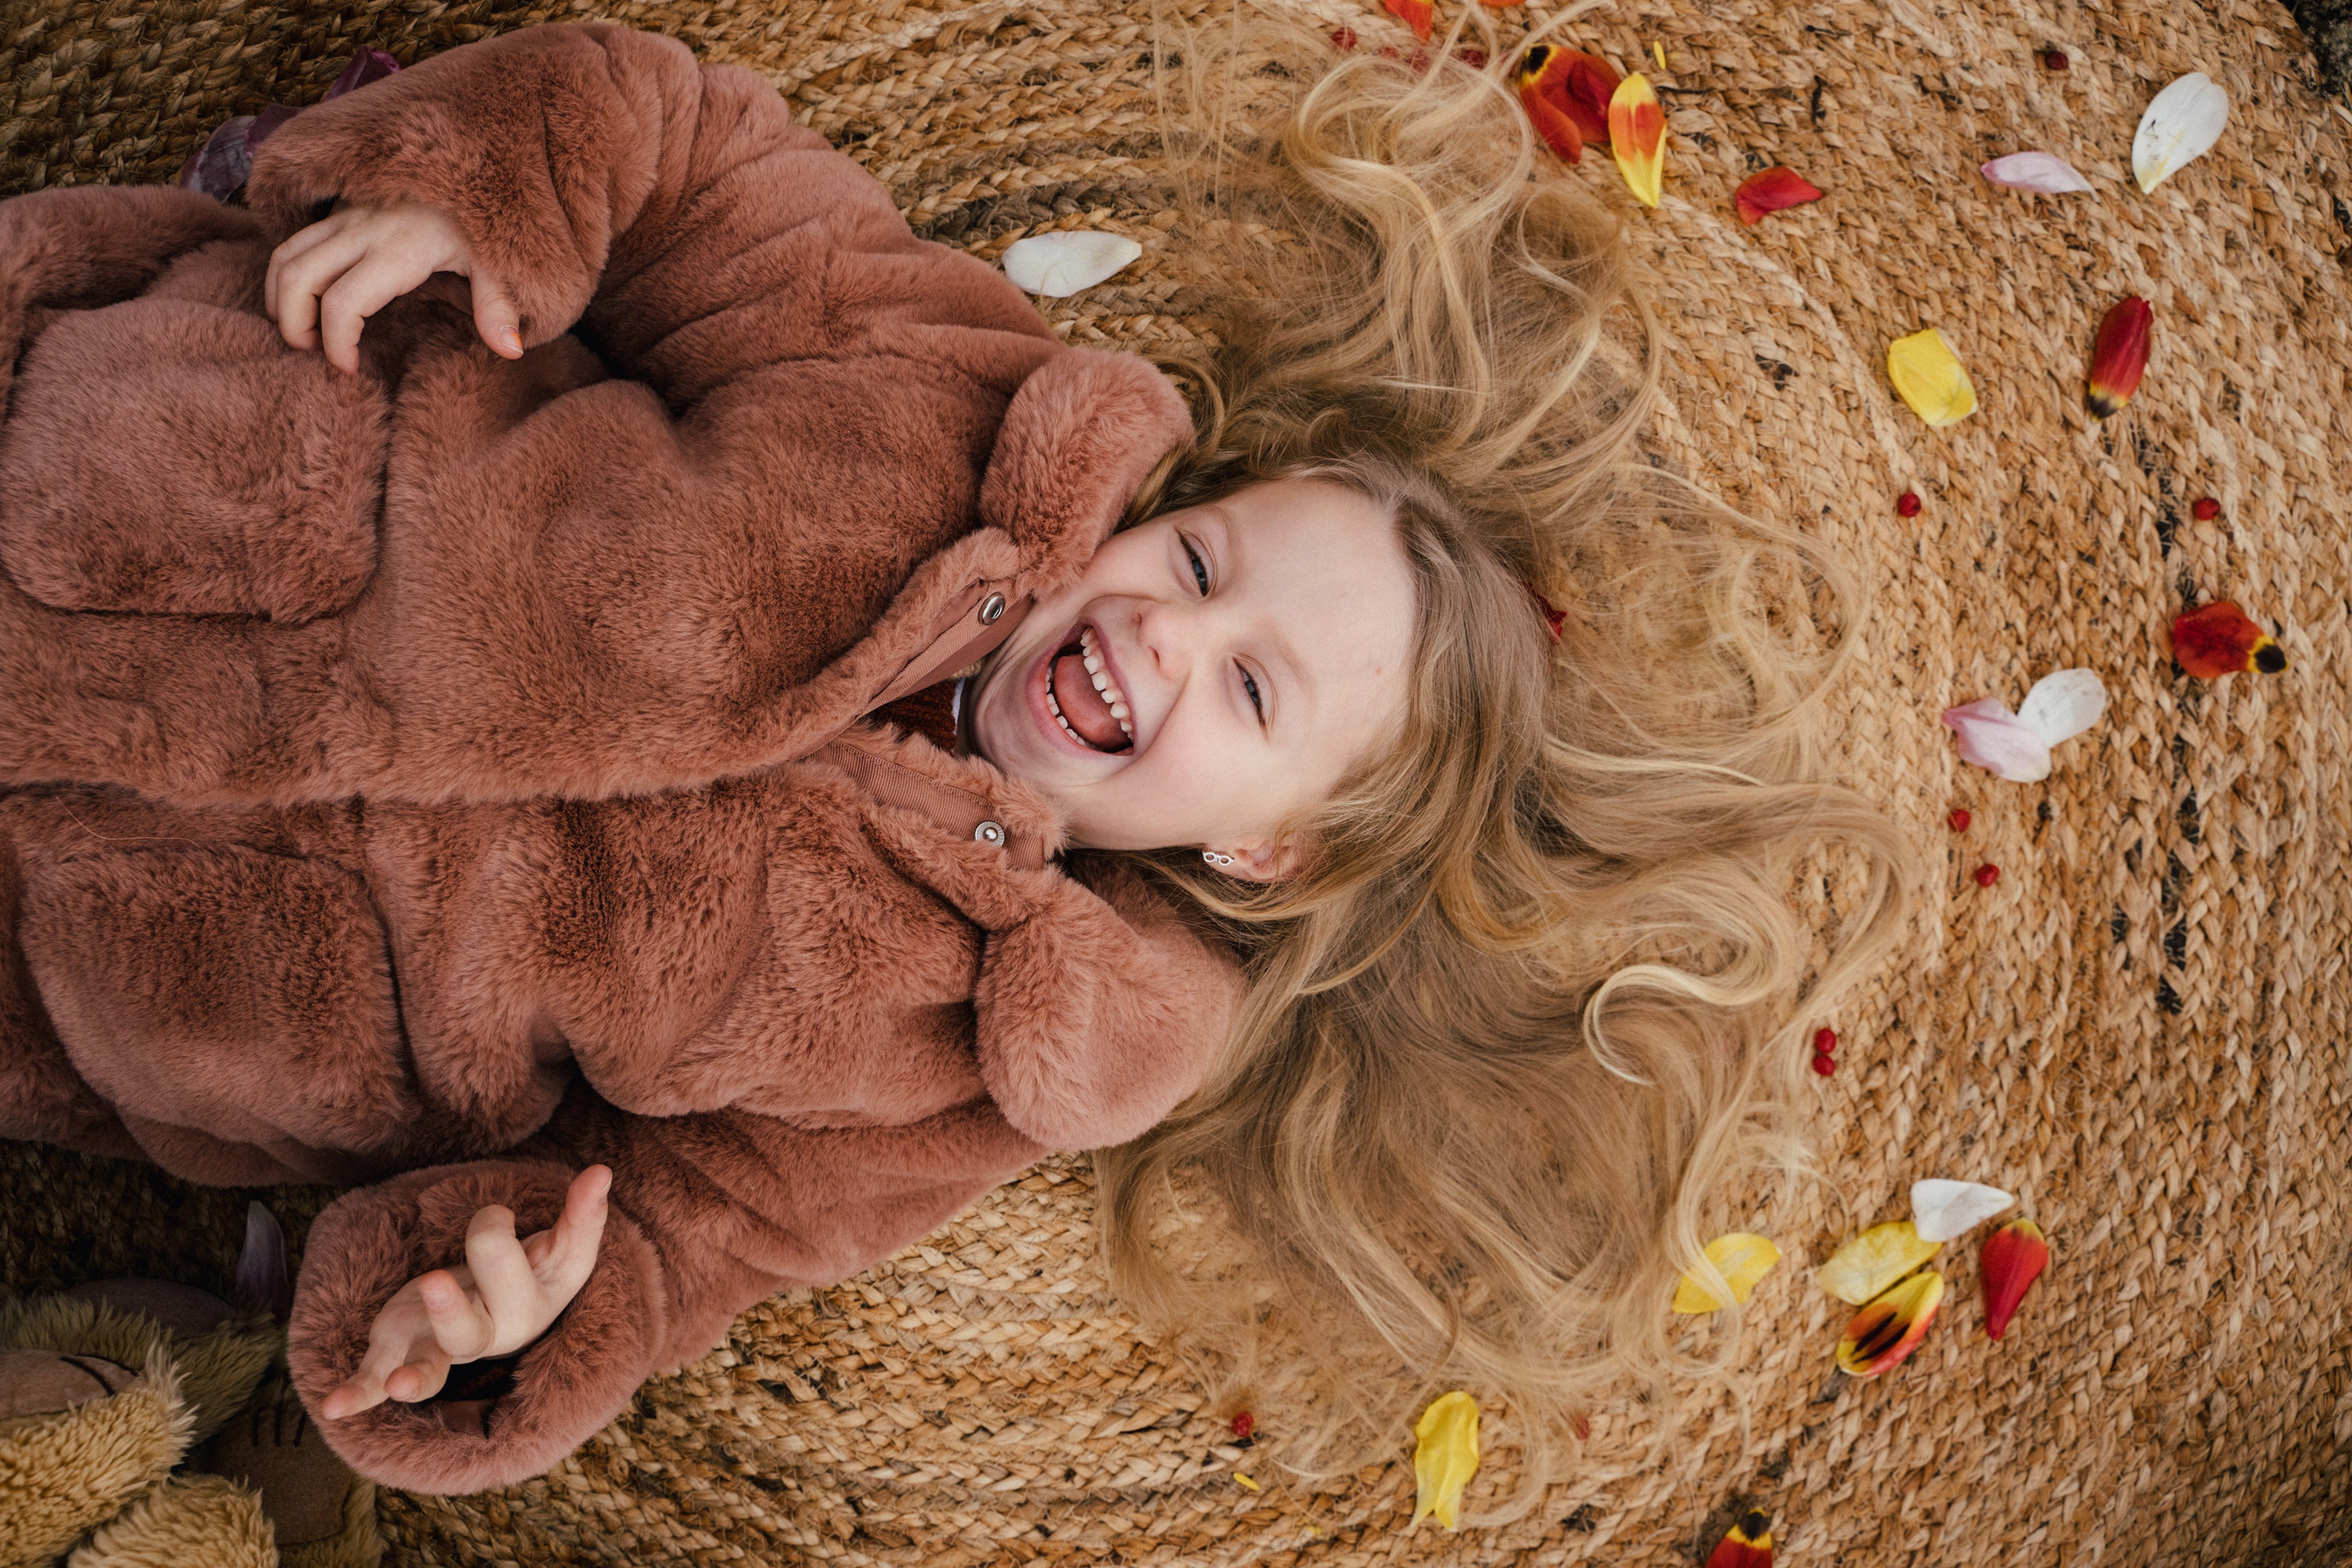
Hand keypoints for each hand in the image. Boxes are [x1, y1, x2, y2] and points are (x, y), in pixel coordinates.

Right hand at [265, 200, 524, 374]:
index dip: (338, 345)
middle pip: (299, 279)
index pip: (345, 304)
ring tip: (305, 333)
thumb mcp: (498, 263)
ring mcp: (344, 217)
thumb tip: (510, 349)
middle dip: (294, 325)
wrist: (468, 163)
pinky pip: (292, 242)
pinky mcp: (337, 210)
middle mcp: (361, 230)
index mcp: (398, 250)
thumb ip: (498, 306)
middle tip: (314, 353)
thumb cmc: (481, 221)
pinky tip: (306, 302)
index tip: (350, 369)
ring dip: (281, 300)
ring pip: (285, 257)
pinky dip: (286, 276)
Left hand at [317, 1165, 610, 1420]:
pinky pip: (378, 1377)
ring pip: (433, 1364)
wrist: (500, 1312)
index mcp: (532, 1306)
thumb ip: (582, 1214)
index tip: (515, 1209)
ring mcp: (444, 1345)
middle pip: (472, 1329)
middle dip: (452, 1310)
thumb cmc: (533, 1275)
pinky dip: (357, 1393)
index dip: (507, 1244)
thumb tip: (601, 1171)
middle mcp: (490, 1333)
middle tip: (435, 1280)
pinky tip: (332, 1407)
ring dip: (415, 1376)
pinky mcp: (403, 1350)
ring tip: (398, 1385)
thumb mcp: (561, 1248)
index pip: (525, 1276)